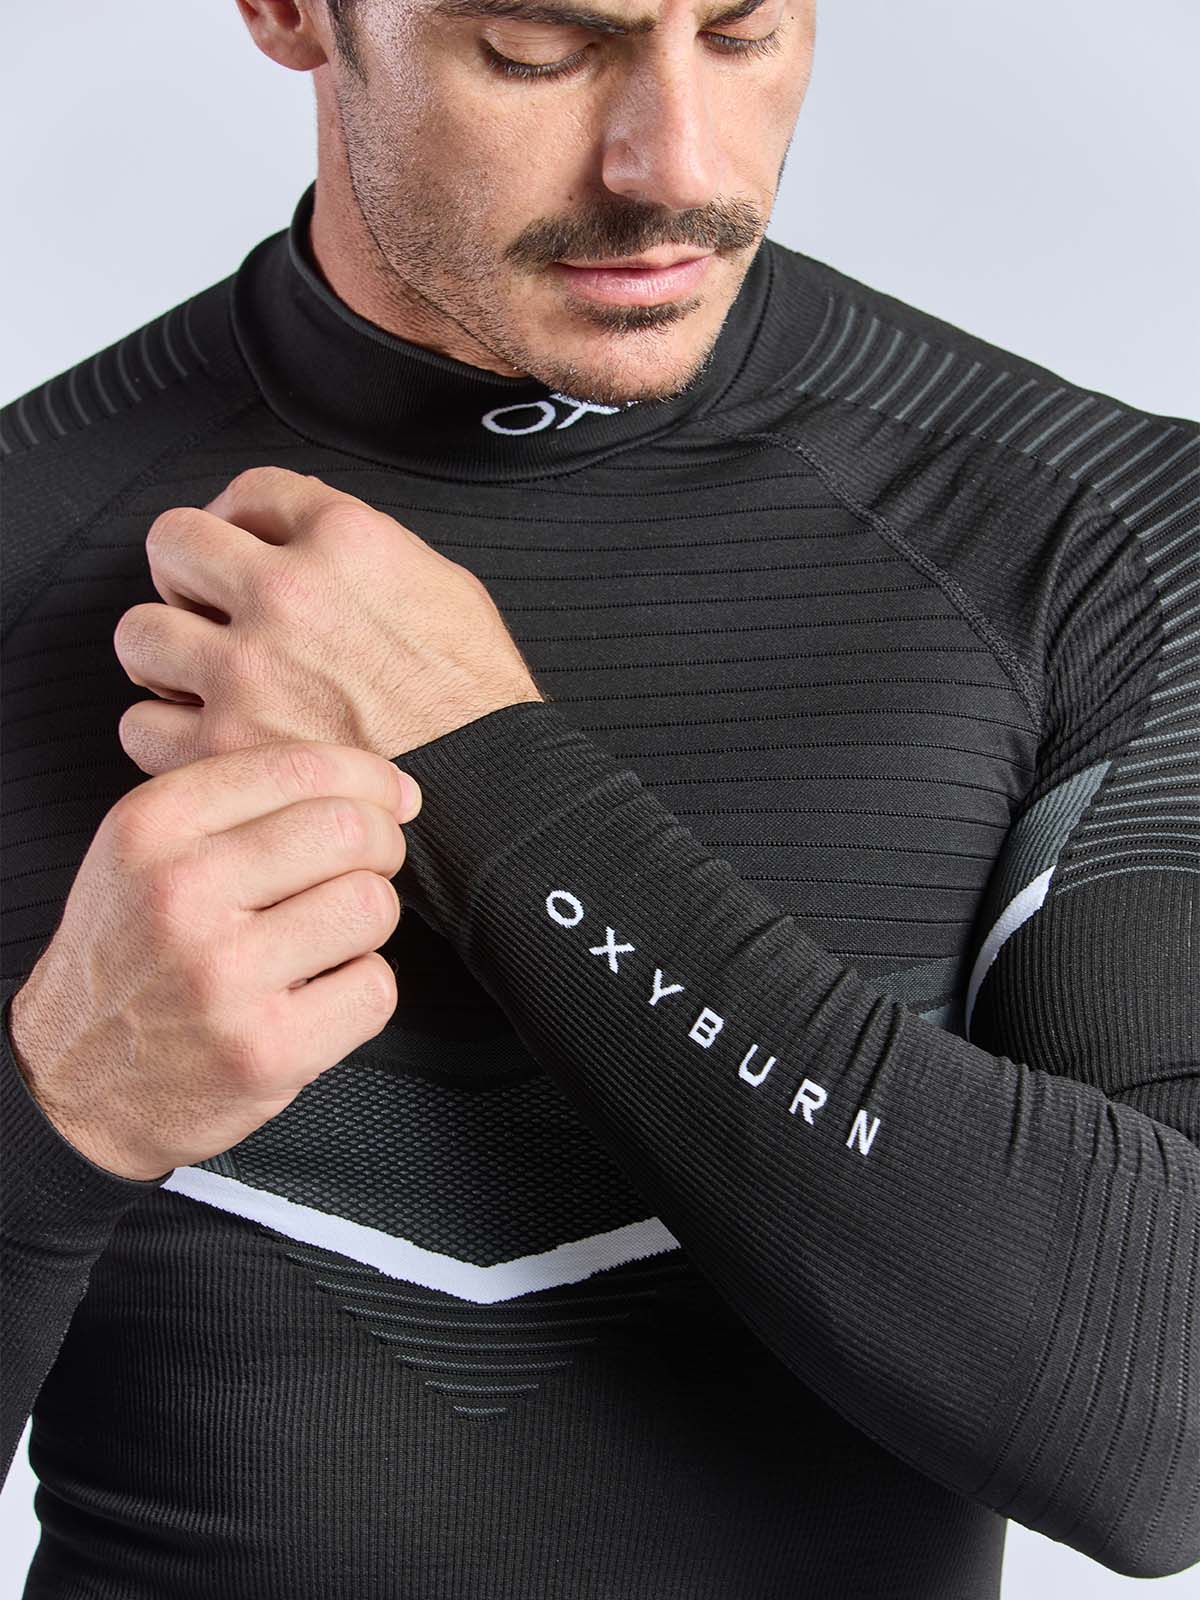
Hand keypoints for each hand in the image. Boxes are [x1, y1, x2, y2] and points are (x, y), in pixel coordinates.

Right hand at [7, 740, 421, 1181]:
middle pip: (349, 831)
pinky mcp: (264, 1051)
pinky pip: (374, 988)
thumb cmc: (134, 954)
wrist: (74, 1080)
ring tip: (329, 937)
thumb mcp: (149, 851)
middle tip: (368, 869)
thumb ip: (248, 804)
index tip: (389, 800)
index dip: (369, 779)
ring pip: (371, 906)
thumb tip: (391, 790)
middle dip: (382, 846)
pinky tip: (317, 995)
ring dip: (368, 921)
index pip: (300, 767)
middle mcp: (181, 894)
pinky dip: (361, 990)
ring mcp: (223, 977)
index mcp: (153, 827)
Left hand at [113, 466, 544, 775]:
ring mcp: (248, 671)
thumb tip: (311, 542)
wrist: (492, 795)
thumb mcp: (446, 589)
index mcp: (346, 542)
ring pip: (140, 632)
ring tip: (197, 677)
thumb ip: (369, 553)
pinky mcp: (226, 747)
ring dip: (166, 653)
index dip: (240, 517)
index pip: (253, 490)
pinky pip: (142, 725)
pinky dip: (166, 733)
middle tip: (208, 608)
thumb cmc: (479, 705)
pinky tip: (202, 737)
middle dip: (187, 574)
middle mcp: (287, 593)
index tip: (242, 545)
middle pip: (174, 542)